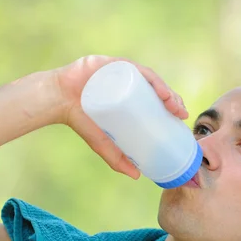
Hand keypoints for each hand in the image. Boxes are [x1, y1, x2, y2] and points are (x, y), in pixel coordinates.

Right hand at [53, 55, 187, 178]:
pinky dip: (152, 80)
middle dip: (173, 99)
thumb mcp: (104, 144)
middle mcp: (129, 82)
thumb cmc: (81, 120)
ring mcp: (123, 72)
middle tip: (180, 113)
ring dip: (166, 90)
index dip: (172, 107)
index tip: (181, 118)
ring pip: (151, 79)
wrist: (58, 101)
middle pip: (157, 88)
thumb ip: (118, 160)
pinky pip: (137, 70)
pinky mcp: (115, 63)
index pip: (156, 99)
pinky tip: (161, 91)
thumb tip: (137, 177)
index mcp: (130, 97)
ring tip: (174, 104)